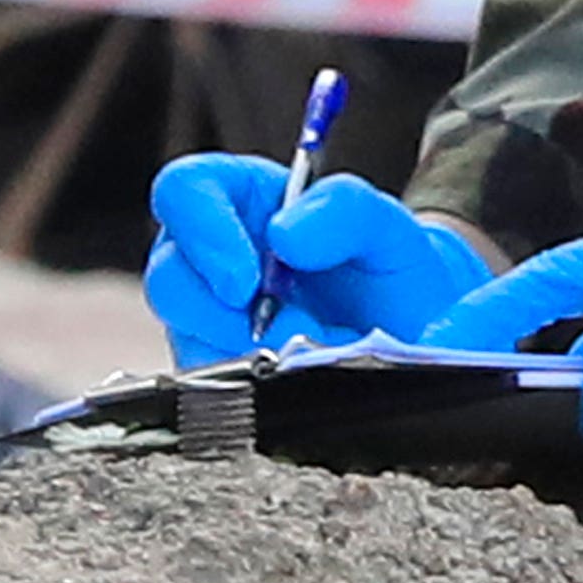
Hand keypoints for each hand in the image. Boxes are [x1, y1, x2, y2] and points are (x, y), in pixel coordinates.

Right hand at [142, 160, 490, 366]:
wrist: (414, 333)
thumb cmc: (386, 268)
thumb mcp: (382, 223)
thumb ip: (343, 209)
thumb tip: (286, 235)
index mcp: (241, 200)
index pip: (185, 190)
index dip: (202, 230)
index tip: (244, 279)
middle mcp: (212, 260)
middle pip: (169, 278)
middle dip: (226, 316)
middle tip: (290, 331)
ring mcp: (209, 323)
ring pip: (187, 342)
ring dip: (246, 356)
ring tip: (306, 354)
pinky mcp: (218, 378)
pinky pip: (209, 392)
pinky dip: (254, 392)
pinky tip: (295, 382)